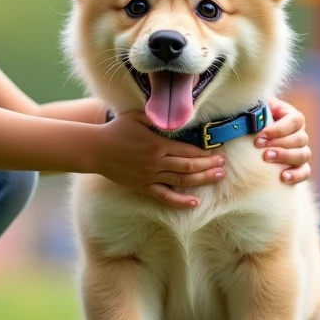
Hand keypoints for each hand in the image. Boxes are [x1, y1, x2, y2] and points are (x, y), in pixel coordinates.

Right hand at [96, 112, 225, 208]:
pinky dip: (180, 201)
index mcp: (158, 144)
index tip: (218, 152)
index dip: (205, 153)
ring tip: (217, 178)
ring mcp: (150, 176)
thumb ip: (157, 118)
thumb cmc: (116, 129)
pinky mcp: (142, 186)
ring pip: (181, 181)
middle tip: (223, 165)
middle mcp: (156, 162)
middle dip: (209, 166)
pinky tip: (194, 203)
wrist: (96, 149)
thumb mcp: (137, 116)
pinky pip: (164, 196)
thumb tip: (176, 119)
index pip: (188, 151)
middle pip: (189, 167)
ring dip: (201, 180)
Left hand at [254, 98, 311, 184]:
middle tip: (259, 146)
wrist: (247, 138)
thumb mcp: (253, 111)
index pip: (295, 121)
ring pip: (303, 154)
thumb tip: (252, 117)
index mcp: (291, 116)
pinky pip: (305, 172)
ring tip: (267, 158)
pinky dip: (296, 175)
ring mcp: (300, 151)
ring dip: (286, 156)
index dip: (278, 129)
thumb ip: (256, 111)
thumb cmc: (249, 121)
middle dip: (279, 143)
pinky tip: (283, 177)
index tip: (259, 137)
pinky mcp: (298, 167)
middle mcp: (299, 133)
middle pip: (300, 138)